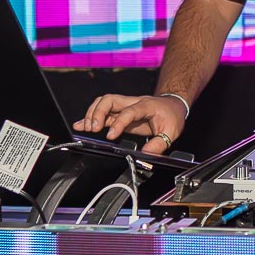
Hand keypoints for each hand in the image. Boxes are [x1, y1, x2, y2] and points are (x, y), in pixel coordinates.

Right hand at [72, 94, 186, 154]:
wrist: (173, 105)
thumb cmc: (172, 115)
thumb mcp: (172, 131)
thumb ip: (159, 143)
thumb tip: (146, 154)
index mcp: (146, 106)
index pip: (129, 112)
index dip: (118, 123)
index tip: (111, 136)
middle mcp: (133, 103)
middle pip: (110, 99)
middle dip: (98, 113)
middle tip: (93, 129)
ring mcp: (125, 106)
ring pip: (103, 102)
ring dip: (92, 114)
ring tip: (87, 129)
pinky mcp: (120, 112)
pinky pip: (102, 112)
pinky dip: (90, 118)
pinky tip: (80, 125)